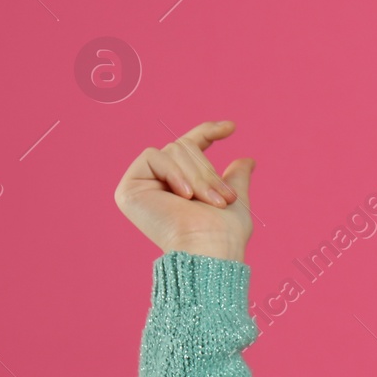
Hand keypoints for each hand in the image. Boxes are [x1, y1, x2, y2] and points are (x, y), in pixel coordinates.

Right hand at [114, 120, 255, 258]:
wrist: (209, 249)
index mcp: (179, 186)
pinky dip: (175, 173)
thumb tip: (247, 160)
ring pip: (174, 150)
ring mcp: (142, 186)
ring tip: (210, 201)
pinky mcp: (129, 189)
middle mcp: (157, 184)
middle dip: (208, 171)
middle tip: (222, 199)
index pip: (189, 147)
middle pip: (184, 148)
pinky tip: (184, 196)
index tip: (232, 127)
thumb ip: (235, 178)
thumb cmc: (225, 232)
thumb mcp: (235, 199)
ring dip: (198, 176)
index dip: (208, 132)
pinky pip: (154, 156)